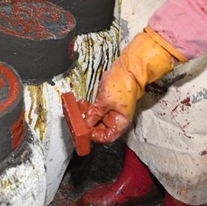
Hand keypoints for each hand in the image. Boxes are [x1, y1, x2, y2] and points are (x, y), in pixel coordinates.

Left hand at [67, 27, 185, 146]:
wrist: (128, 69)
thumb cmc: (124, 85)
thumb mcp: (106, 101)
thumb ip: (95, 113)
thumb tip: (87, 122)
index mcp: (120, 122)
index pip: (107, 137)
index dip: (95, 136)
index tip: (84, 131)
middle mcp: (116, 118)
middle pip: (99, 128)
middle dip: (88, 124)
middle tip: (78, 119)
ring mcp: (111, 110)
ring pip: (95, 118)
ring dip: (86, 115)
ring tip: (79, 108)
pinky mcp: (106, 101)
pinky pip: (95, 109)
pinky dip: (88, 108)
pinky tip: (82, 104)